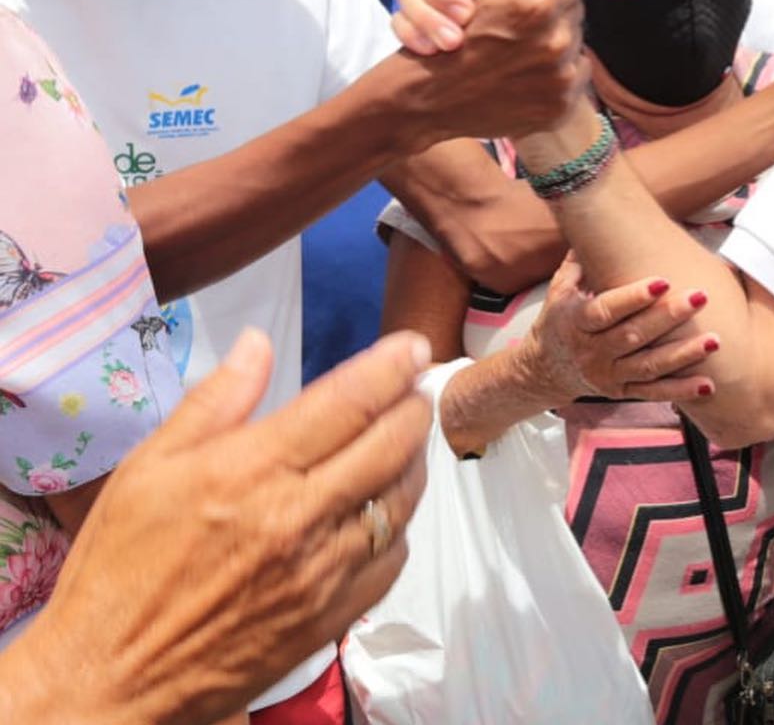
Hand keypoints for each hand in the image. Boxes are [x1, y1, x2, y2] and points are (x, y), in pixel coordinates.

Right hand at [19, 329, 431, 724]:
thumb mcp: (149, 466)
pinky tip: (382, 509)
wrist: (107, 681)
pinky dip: (398, 525)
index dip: (393, 367)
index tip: (413, 348)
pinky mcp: (330, 618)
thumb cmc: (119, 567)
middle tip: (416, 387)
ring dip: (413, 460)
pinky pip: (391, 560)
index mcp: (253, 470)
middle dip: (414, 405)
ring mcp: (321, 572)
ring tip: (405, 438)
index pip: (350, 402)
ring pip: (401, 500)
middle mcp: (298, 518)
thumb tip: (258, 341)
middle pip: (392, 445)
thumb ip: (216, 399)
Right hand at [386, 0, 591, 139]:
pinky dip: (555, 74)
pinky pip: (575, 78)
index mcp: (536, 5)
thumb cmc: (451, 31)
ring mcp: (561, 80)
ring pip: (576, 43)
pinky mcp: (561, 108)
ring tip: (520, 49)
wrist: (428, 98)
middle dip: (553, 11)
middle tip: (521, 21)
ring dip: (554, 41)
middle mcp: (556, 43)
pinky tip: (526, 74)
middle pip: (575, 10)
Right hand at [521, 254, 717, 402]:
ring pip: (649, 367)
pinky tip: (707, 385)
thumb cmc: (559, 318)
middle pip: (633, 336)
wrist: (543, 368)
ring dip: (683, 355)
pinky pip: (654, 393)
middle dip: (668, 317)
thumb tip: (595, 219)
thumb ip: (580, 260)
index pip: (607, 309)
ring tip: (714, 340)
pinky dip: (680, 391)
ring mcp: (608, 375)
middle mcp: (592, 351)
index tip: (663, 280)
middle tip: (700, 297)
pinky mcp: (621, 392)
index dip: (634, 297)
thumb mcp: (560, 288)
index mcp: (576, 321)